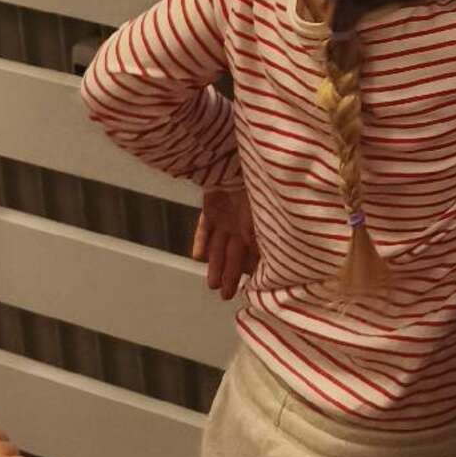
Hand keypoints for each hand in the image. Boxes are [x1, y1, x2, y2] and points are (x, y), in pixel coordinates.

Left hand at [194, 185, 257, 301]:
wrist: (232, 160)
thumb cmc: (251, 182)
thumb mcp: (258, 208)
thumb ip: (254, 228)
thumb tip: (255, 250)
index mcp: (256, 224)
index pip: (252, 252)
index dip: (248, 270)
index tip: (248, 289)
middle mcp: (242, 222)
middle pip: (234, 253)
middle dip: (230, 274)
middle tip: (226, 296)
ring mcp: (226, 216)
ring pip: (219, 245)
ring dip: (215, 264)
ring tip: (212, 285)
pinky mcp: (212, 207)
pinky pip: (205, 227)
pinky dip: (201, 241)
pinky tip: (197, 257)